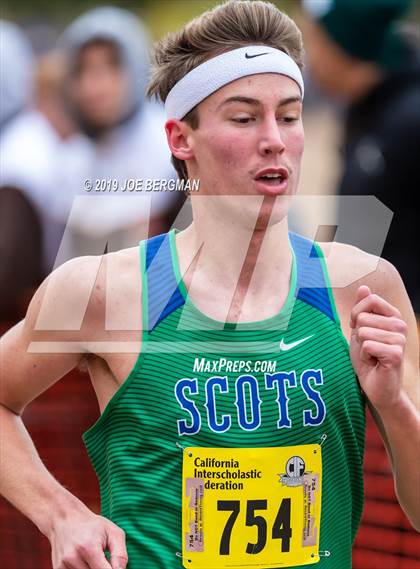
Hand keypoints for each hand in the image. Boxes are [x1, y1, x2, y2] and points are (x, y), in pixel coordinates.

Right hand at [48, 505, 127, 568]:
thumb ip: (120, 555)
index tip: (113, 565)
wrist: (65, 518)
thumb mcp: (113, 532)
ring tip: (92, 558)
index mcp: (89, 548)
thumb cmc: (92, 526)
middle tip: (102, 558)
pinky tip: (83, 561)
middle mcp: (73, 558)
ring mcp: (62, 565)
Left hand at [350, 285, 406, 411]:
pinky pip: (367, 346)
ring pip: (363, 332)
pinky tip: (373, 363)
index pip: (370, 299)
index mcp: (393, 315)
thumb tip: (364, 287)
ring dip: (361, 347)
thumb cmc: (368, 357)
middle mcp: (399, 325)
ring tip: (371, 356)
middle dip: (358, 335)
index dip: (356, 314)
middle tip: (368, 348)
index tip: (358, 328)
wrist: (375, 386)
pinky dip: (364, 356)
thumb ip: (361, 309)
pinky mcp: (396, 354)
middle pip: (363, 317)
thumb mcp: (360, 329)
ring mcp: (400, 339)